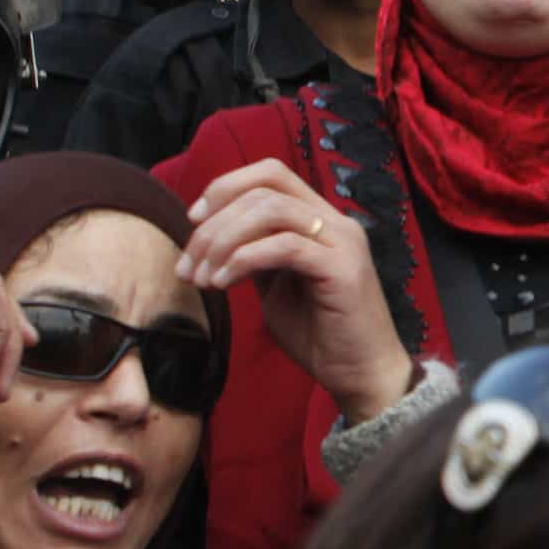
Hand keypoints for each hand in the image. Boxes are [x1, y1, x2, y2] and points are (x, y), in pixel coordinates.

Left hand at [174, 160, 412, 427]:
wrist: (360, 374)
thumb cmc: (319, 334)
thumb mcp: (275, 286)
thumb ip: (254, 255)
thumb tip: (210, 236)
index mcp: (320, 220)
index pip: (271, 174)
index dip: (226, 187)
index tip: (193, 221)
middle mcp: (335, 221)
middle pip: (265, 187)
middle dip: (213, 222)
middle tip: (188, 265)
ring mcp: (342, 242)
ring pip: (271, 210)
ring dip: (224, 240)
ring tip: (204, 278)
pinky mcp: (342, 269)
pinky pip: (285, 246)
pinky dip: (244, 259)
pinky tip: (223, 283)